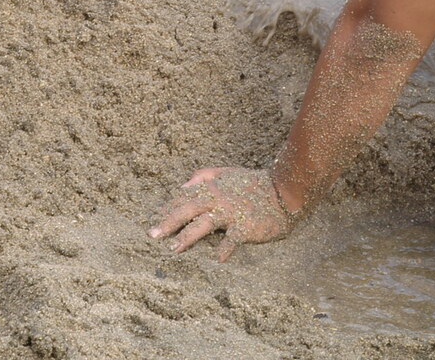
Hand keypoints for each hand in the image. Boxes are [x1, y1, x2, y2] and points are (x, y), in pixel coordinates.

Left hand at [148, 167, 297, 261]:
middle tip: (152, 234)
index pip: (183, 198)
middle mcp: (216, 199)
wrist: (283, 190)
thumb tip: (183, 185)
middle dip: (168, 222)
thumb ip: (203, 176)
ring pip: (203, 225)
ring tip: (173, 249)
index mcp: (210, 187)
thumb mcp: (225, 173)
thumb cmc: (253, 183)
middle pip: (186, 211)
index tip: (153, 219)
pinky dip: (224, 250)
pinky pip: (231, 240)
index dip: (167, 209)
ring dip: (187, 237)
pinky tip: (216, 260)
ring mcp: (230, 213)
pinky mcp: (245, 226)